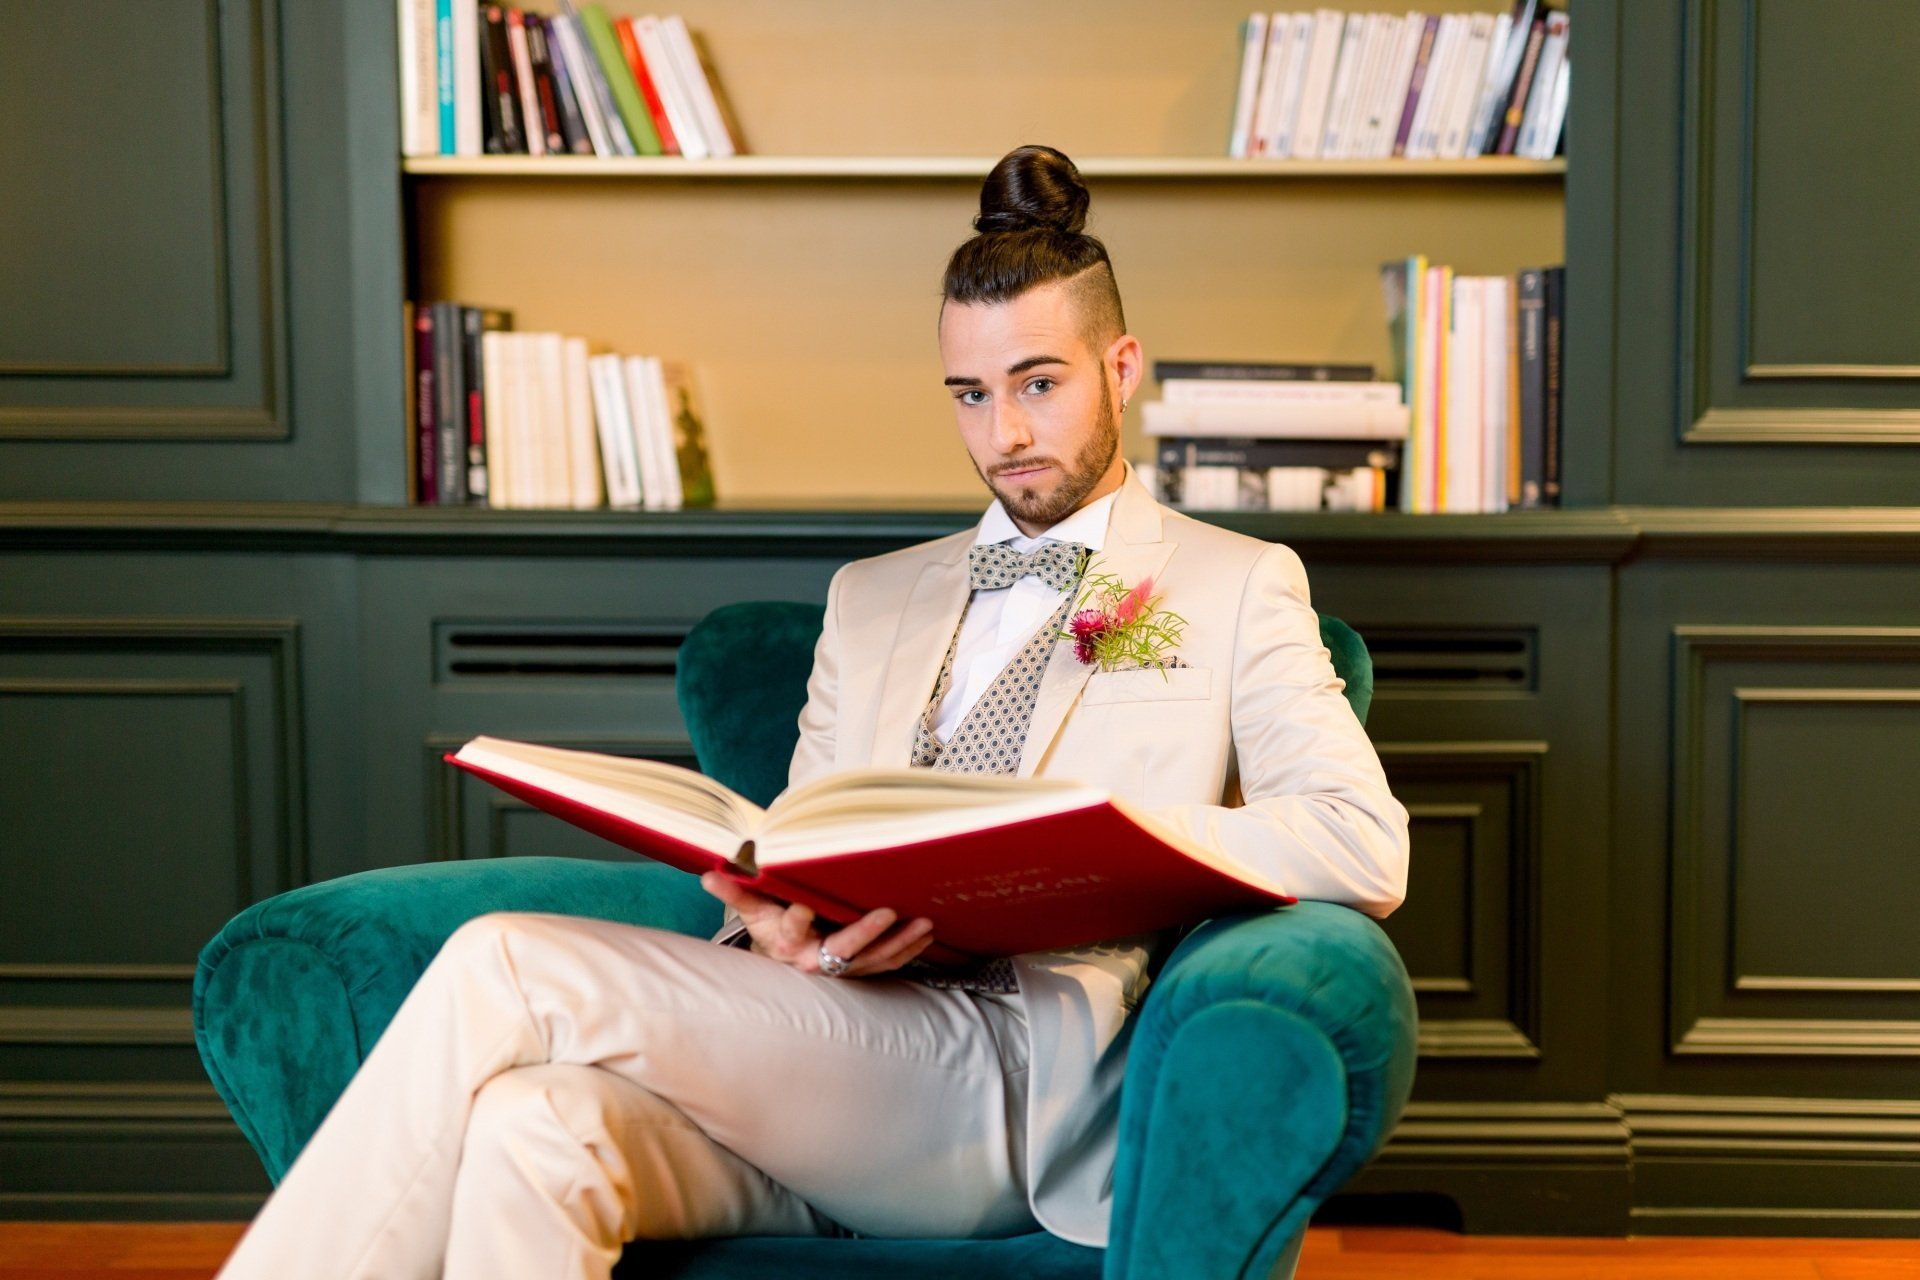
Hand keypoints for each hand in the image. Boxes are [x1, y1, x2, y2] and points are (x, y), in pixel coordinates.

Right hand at [698, 871, 936, 977]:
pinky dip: (909, 951)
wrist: (786, 962)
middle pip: (843, 950)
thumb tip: (708, 874)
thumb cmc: (772, 927)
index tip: (805, 903)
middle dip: (866, 933)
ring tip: (923, 923)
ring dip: (900, 942)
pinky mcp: (862, 970)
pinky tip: (926, 935)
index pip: (792, 928)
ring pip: (874, 960)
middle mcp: (816, 959)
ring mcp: (842, 969)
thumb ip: (736, 892)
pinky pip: (889, 964)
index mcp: (788, 943)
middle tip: (887, 912)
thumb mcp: (753, 910)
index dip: (799, 916)